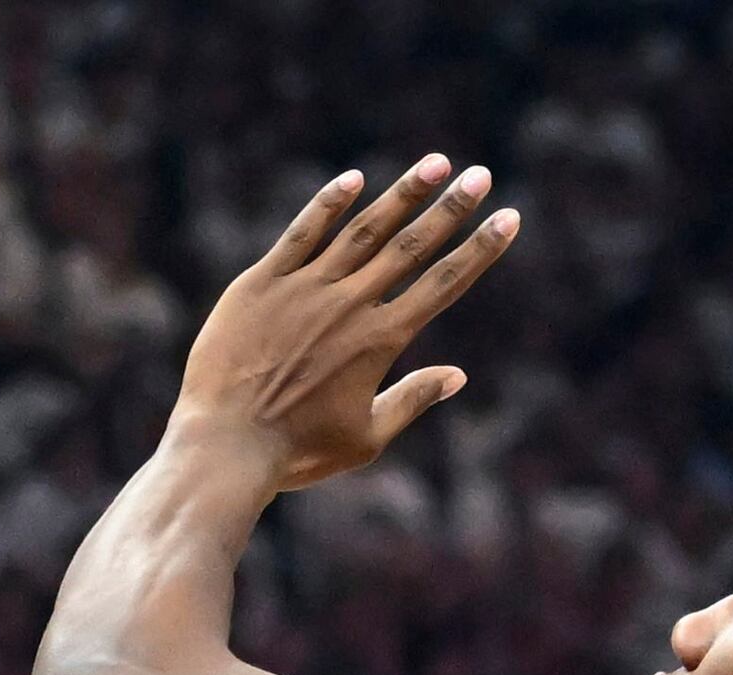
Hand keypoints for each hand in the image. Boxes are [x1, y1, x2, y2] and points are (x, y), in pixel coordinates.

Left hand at [171, 158, 517, 495]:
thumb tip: (458, 376)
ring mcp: (305, 289)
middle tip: (481, 175)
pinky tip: (354, 179)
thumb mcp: (365, 439)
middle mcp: (349, 305)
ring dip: (403, 195)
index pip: (443, 284)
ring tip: (435, 164)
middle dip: (451, 209)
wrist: (224, 446)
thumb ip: (412, 399)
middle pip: (411, 247)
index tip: (508, 218)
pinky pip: (301, 234)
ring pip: (363, 230)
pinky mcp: (262, 283)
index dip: (479, 250)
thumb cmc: (296, 453)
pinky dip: (329, 205)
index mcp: (380, 341)